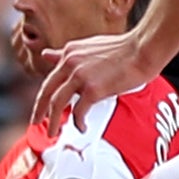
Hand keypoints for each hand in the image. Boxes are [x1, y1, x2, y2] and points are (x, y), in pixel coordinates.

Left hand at [34, 28, 163, 127]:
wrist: (143, 49)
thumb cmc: (124, 48)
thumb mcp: (89, 46)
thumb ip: (67, 54)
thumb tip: (47, 55)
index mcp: (69, 52)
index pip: (51, 77)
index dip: (44, 94)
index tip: (41, 106)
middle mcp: (70, 63)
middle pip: (47, 91)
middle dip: (39, 109)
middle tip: (35, 122)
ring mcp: (80, 76)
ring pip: (57, 103)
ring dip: (52, 121)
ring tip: (52, 132)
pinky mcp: (93, 89)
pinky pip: (78, 112)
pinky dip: (77, 122)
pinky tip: (81, 127)